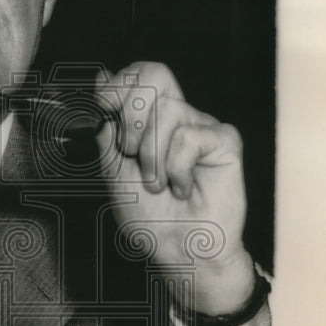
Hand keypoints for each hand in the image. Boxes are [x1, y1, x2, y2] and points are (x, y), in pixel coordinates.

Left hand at [97, 61, 254, 314]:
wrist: (178, 251)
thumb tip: (102, 78)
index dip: (119, 85)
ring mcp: (202, 126)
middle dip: (132, 117)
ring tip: (159, 184)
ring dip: (153, 155)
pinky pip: (190, 136)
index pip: (139, 74)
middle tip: (132, 155)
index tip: (104, 109)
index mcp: (149, 120)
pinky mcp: (224, 142)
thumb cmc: (151, 218)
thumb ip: (107, 128)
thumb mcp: (113, 170)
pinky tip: (184, 188)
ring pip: (168, 109)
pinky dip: (177, 168)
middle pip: (155, 74)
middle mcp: (177, 117)